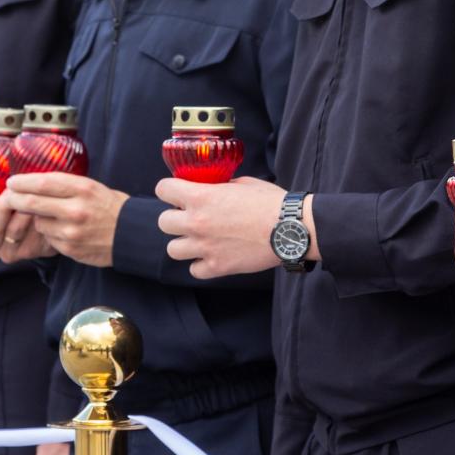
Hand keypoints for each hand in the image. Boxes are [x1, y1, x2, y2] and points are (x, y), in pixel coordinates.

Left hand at [0, 173, 127, 267]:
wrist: (130, 234)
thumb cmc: (108, 206)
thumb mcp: (91, 187)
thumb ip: (64, 185)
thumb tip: (32, 182)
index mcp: (82, 189)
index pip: (43, 183)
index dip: (23, 182)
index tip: (12, 181)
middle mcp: (75, 210)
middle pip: (33, 203)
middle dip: (16, 199)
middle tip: (9, 197)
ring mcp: (71, 231)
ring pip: (39, 222)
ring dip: (38, 218)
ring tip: (51, 215)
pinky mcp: (70, 248)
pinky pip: (48, 238)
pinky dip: (49, 233)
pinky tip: (62, 230)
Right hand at [0, 185, 55, 263]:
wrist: (43, 215)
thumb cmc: (14, 196)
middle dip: (2, 207)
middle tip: (13, 191)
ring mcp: (7, 251)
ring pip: (13, 230)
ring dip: (21, 210)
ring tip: (30, 195)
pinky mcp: (27, 251)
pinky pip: (31, 235)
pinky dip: (35, 218)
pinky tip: (39, 208)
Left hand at [156, 177, 292, 278]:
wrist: (291, 228)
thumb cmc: (271, 203)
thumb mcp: (242, 183)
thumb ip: (220, 187)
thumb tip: (212, 188)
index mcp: (201, 197)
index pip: (163, 190)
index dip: (169, 190)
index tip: (175, 193)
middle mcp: (197, 222)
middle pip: (163, 223)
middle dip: (174, 218)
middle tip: (189, 218)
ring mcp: (205, 247)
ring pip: (173, 250)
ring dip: (184, 244)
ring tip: (199, 240)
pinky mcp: (218, 267)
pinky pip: (194, 270)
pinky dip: (200, 265)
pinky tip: (212, 256)